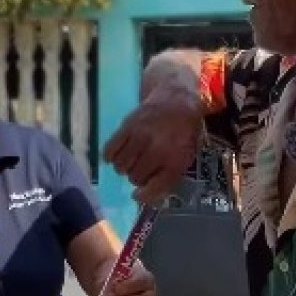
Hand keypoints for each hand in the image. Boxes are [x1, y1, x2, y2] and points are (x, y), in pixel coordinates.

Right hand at [103, 86, 201, 203]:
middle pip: (135, 177)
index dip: (144, 196)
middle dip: (136, 177)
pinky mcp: (127, 127)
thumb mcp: (186, 156)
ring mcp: (140, 137)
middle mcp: (157, 150)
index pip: (154, 187)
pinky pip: (110, 150)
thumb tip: (142, 196)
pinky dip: (110, 157)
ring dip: (124, 168)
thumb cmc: (184, 132)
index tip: (138, 195)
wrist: (177, 99)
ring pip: (121, 166)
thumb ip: (168, 177)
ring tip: (130, 162)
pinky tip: (116, 155)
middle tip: (141, 170)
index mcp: (175, 160)